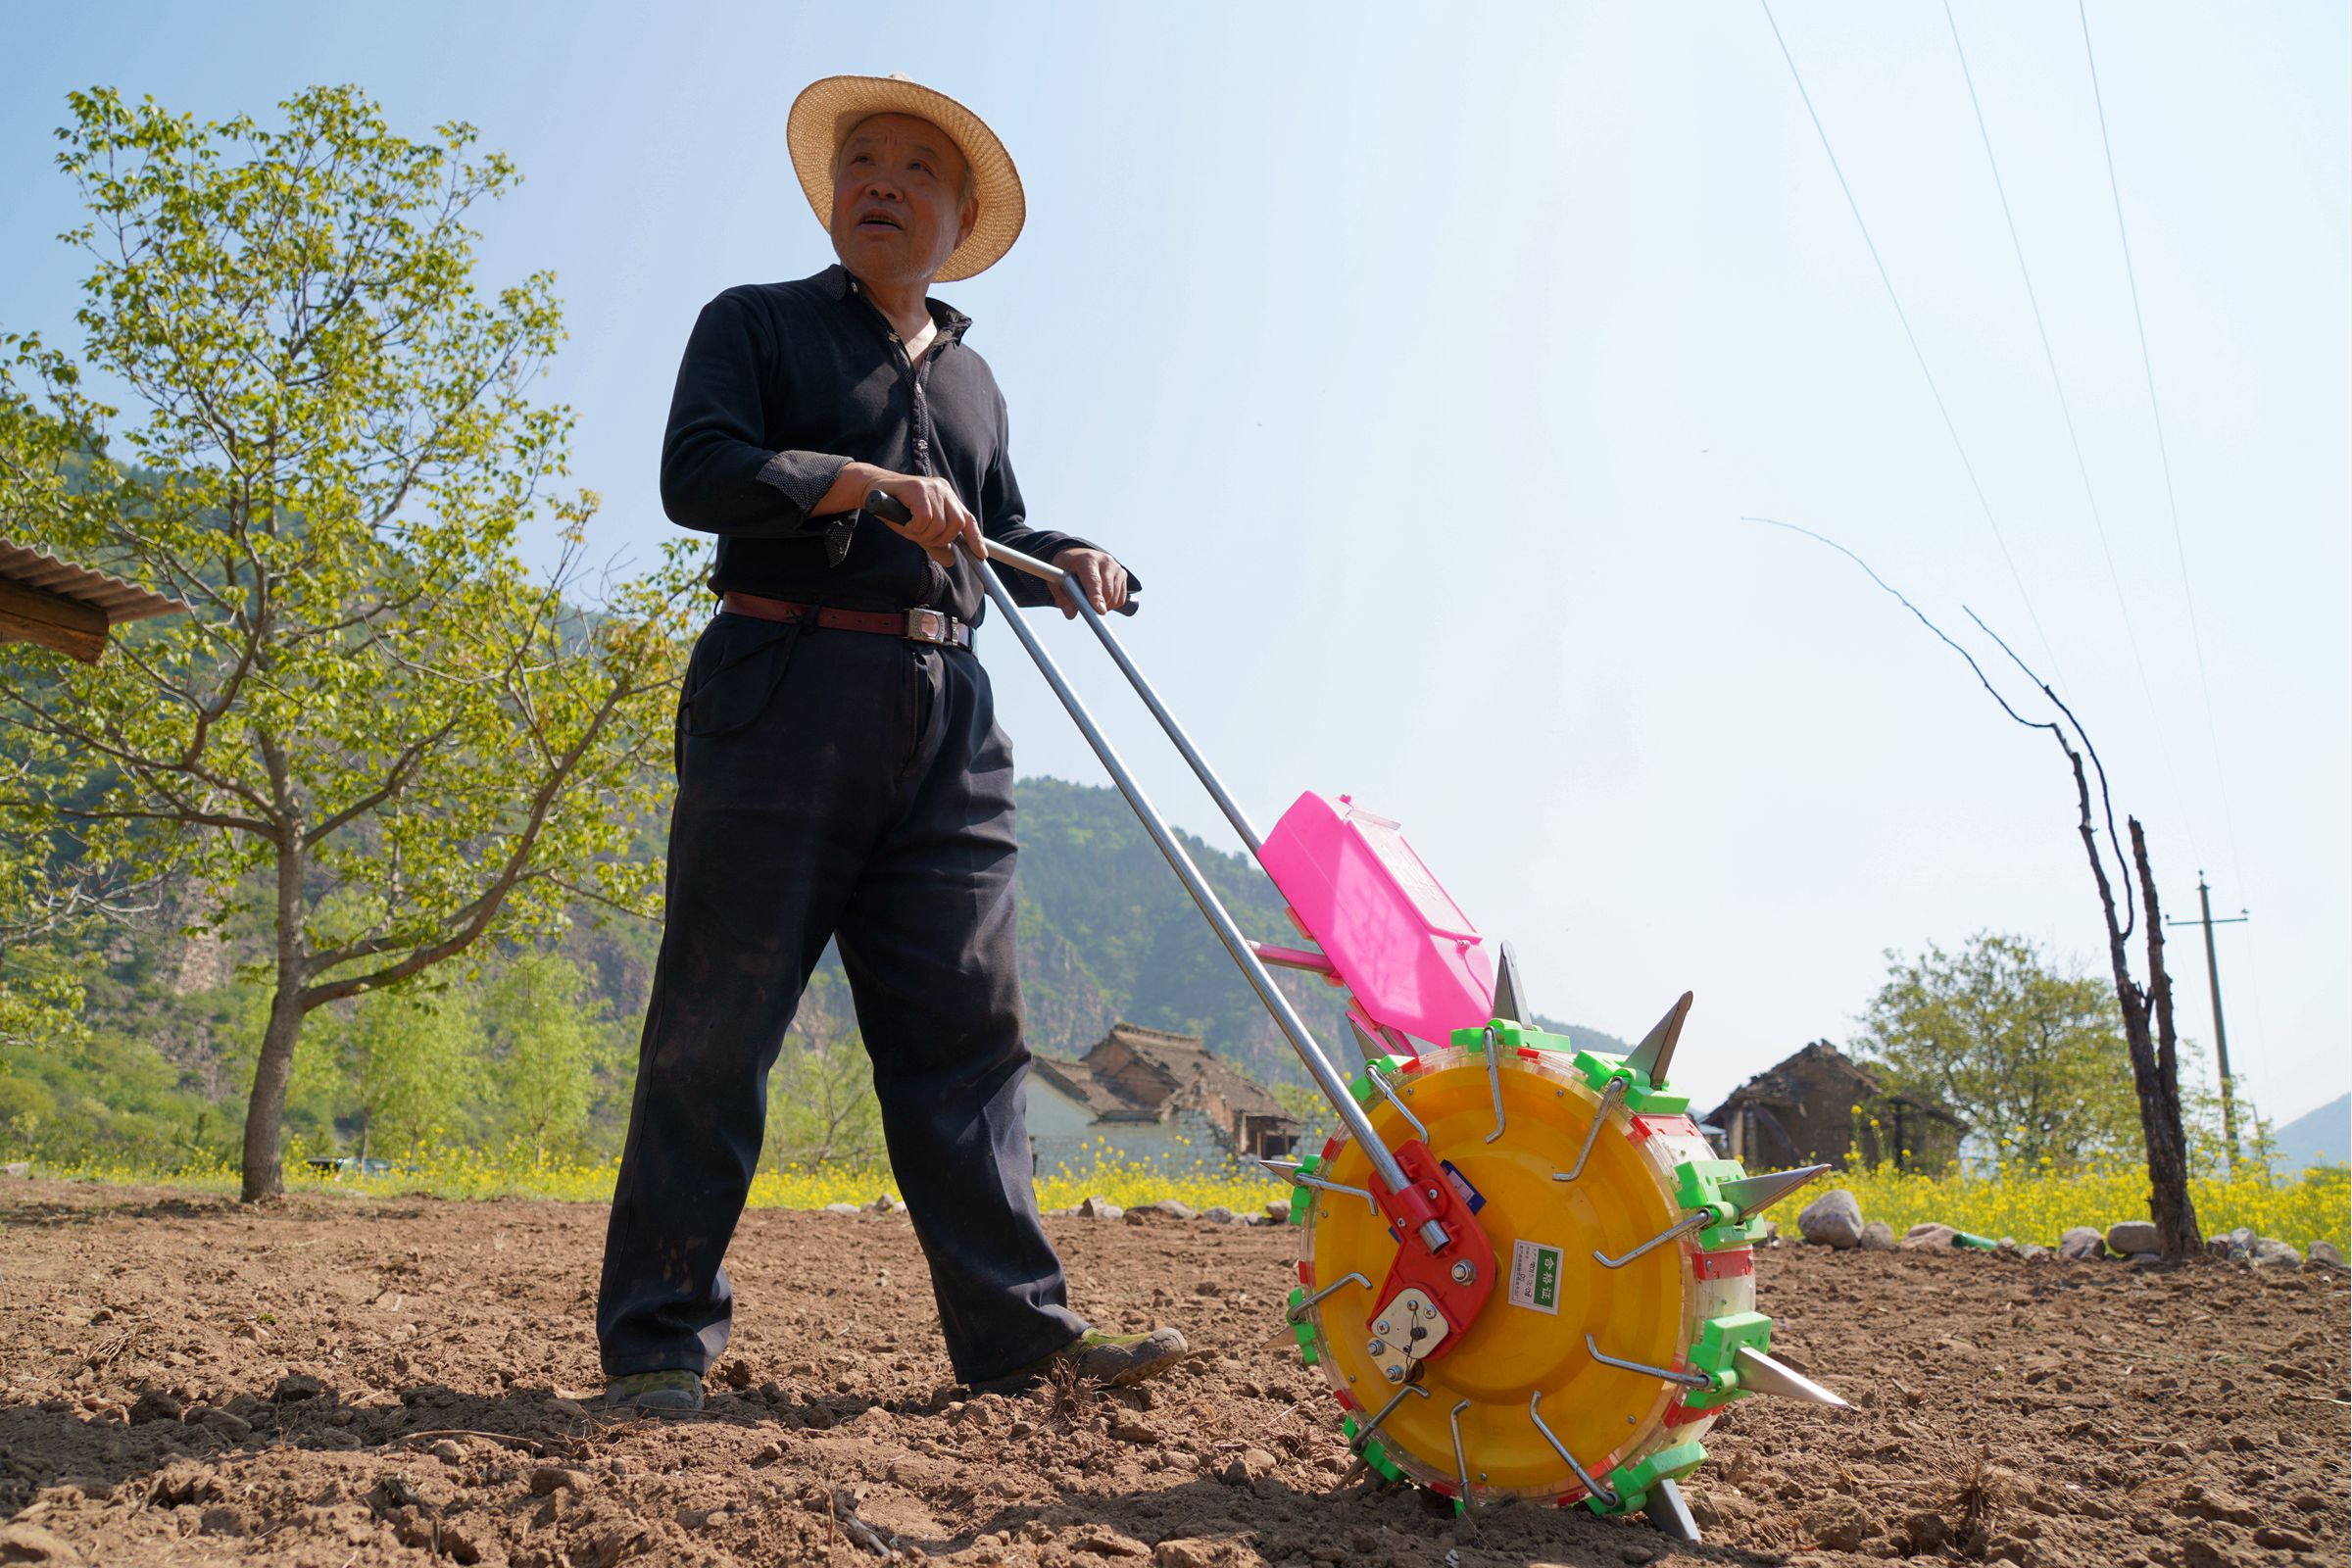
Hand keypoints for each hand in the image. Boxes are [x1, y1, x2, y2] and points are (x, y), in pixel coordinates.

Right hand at [869, 470, 983, 567]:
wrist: (871, 491)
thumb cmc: (896, 509)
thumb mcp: (919, 530)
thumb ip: (935, 543)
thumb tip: (950, 560)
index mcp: (948, 497)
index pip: (968, 519)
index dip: (975, 538)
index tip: (981, 555)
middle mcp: (944, 489)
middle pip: (956, 524)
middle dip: (940, 539)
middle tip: (921, 537)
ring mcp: (932, 487)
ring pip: (939, 524)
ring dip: (923, 534)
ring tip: (909, 527)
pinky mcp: (918, 488)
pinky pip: (925, 519)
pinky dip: (914, 527)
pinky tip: (904, 522)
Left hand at [1050, 546, 1129, 618]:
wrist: (1078, 554)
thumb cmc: (1067, 567)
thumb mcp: (1057, 579)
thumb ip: (1061, 596)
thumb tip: (1071, 614)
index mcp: (1087, 559)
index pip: (1094, 581)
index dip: (1096, 596)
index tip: (1099, 610)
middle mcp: (1105, 561)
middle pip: (1107, 591)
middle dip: (1098, 606)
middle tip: (1086, 609)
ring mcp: (1116, 567)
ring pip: (1115, 597)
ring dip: (1105, 606)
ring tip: (1091, 599)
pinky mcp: (1123, 574)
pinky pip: (1121, 599)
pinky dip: (1112, 604)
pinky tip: (1101, 597)